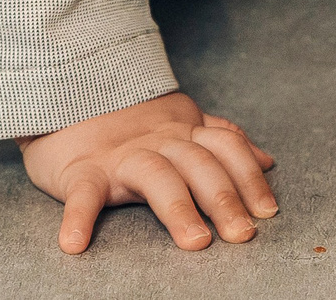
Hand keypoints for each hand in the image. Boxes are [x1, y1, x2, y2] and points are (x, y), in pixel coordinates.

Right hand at [17, 91, 277, 253]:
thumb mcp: (182, 124)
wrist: (66, 93)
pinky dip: (78, 218)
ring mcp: (121, 155)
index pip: (226, 150)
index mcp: (184, 132)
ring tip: (195, 241)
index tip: (268, 212)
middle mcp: (159, 142)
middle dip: (224, 199)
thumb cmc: (128, 122)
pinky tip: (75, 243)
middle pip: (199, 165)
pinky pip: (82, 194)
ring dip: (178, 208)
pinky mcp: (82, 170)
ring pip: (155, 176)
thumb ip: (222, 141)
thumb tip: (267, 160)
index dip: (249, 179)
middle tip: (243, 234)